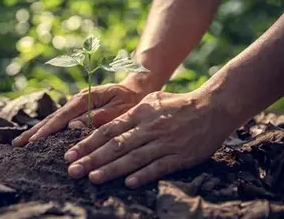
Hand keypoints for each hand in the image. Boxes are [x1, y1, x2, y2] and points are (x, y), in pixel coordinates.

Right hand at [11, 82, 146, 146]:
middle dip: (34, 131)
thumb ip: (98, 117)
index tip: (33, 141)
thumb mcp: (119, 108)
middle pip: (52, 118)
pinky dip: (46, 130)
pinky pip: (58, 122)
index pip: (62, 116)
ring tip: (19, 143)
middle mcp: (76, 101)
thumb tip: (73, 125)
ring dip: (36, 131)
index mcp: (85, 99)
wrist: (134, 90)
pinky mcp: (76, 111)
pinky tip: (35, 138)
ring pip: (52, 120)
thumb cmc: (130, 101)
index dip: (47, 130)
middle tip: (17, 145)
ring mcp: (75, 106)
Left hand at [63, 90, 234, 187]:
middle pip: (116, 145)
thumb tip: (109, 124)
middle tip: (73, 170)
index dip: (88, 143)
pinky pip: (159, 167)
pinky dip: (144, 175)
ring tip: (92, 178)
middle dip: (92, 158)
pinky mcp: (180, 155)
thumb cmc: (179, 104)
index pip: (108, 130)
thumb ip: (132, 112)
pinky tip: (129, 183)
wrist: (213, 107)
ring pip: (133, 157)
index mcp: (140, 113)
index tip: (70, 153)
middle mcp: (149, 128)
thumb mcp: (153, 100)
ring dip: (112, 169)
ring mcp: (164, 142)